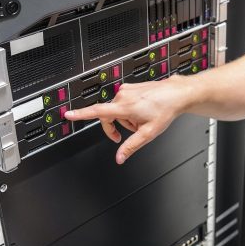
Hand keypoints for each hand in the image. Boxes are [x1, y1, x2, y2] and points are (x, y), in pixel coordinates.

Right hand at [64, 78, 187, 163]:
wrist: (176, 94)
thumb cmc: (165, 110)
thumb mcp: (148, 133)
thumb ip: (131, 146)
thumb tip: (119, 157)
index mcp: (124, 106)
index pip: (97, 112)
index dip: (80, 114)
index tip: (68, 114)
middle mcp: (123, 96)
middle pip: (108, 115)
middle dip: (118, 126)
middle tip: (133, 132)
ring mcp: (127, 90)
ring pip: (117, 110)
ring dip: (126, 119)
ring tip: (142, 120)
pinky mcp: (130, 88)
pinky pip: (123, 102)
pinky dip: (130, 110)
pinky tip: (142, 112)